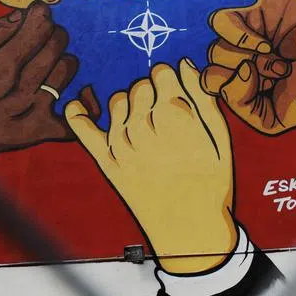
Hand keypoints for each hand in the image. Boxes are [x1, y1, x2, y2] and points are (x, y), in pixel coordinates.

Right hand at [0, 3, 78, 164]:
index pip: (31, 35)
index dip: (42, 17)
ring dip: (63, 61)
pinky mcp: (34, 135)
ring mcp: (26, 117)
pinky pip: (68, 121)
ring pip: (63, 76)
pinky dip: (77, 106)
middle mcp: (12, 95)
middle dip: (54, 35)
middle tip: (49, 34)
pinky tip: (74, 94)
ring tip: (53, 61)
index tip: (40, 11)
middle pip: (52, 52)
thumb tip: (20, 16)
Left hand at [66, 60, 235, 274]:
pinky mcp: (109, 166)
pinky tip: (75, 105)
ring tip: (142, 116)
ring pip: (117, 104)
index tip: (172, 88)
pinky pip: (86, 135)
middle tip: (161, 108)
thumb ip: (202, 99)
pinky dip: (78, 117)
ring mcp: (124, 148)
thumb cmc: (211, 183)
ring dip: (128, 103)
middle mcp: (146, 130)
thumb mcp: (220, 139)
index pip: (161, 75)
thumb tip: (183, 63)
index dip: (167, 78)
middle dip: (150, 91)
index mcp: (177, 119)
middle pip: (139, 88)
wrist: (191, 232)